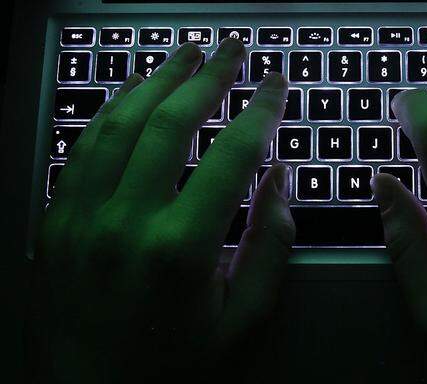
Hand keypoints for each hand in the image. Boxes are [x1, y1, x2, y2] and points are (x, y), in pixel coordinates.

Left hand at [29, 40, 293, 381]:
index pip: (231, 156)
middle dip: (208, 78)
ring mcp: (81, 220)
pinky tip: (131, 91)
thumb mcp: (243, 322)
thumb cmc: (176, 368)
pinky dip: (110, 112)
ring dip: (156, 81)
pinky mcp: (54, 224)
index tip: (275, 84)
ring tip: (185, 55)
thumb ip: (270, 247)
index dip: (259, 111)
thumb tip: (280, 180)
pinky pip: (82, 150)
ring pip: (120, 125)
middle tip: (231, 49)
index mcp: (180, 250)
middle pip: (171, 125)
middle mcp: (125, 224)